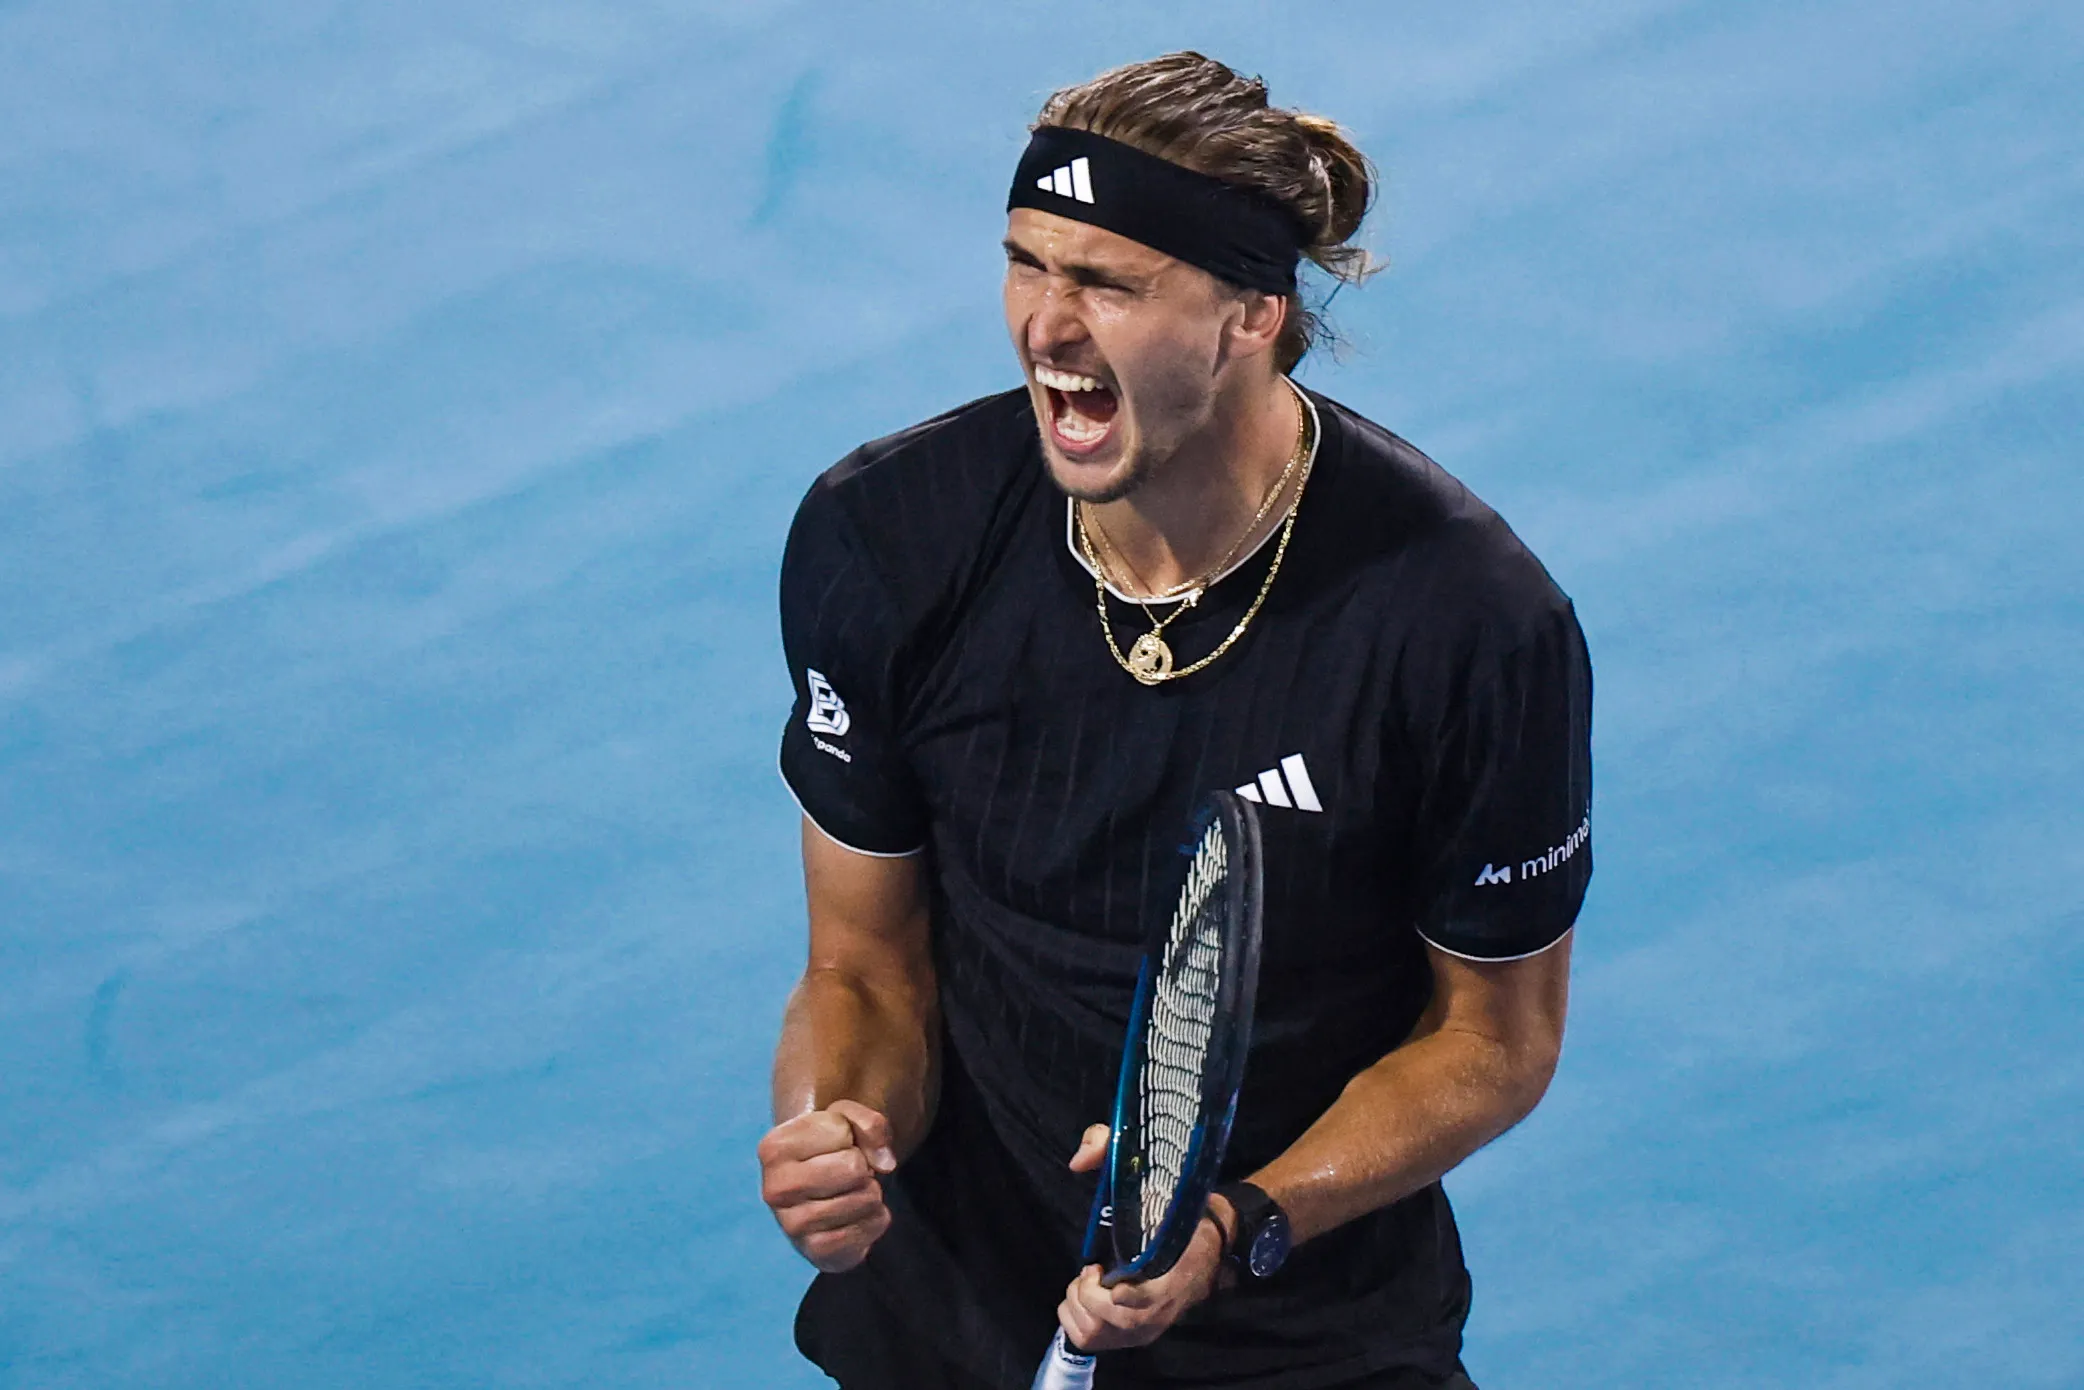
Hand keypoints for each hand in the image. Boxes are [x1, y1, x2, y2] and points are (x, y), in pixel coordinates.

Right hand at [757, 1099, 898, 1271]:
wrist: (818, 1195)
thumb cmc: (829, 1149)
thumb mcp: (844, 1119)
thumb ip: (869, 1123)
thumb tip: (886, 1164)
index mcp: (773, 1149)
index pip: (842, 1132)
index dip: (849, 1135)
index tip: (832, 1147)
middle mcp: (775, 1190)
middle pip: (855, 1168)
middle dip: (863, 1166)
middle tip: (845, 1173)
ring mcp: (793, 1226)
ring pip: (867, 1198)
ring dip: (870, 1193)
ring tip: (849, 1193)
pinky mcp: (817, 1252)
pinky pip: (871, 1227)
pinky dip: (875, 1218)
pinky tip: (855, 1216)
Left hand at [1056, 1123, 1235, 1351]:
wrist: (1212, 1240)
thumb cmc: (1176, 1205)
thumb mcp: (1154, 1170)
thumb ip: (1111, 1150)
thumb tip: (1078, 1160)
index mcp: (1173, 1268)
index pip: (1148, 1298)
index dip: (1124, 1294)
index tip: (1104, 1272)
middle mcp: (1163, 1305)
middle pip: (1115, 1321)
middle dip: (1089, 1295)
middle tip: (1091, 1270)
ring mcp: (1150, 1324)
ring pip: (1099, 1335)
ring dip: (1080, 1307)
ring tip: (1088, 1282)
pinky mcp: (1137, 1335)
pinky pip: (1093, 1342)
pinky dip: (1077, 1320)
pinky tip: (1088, 1295)